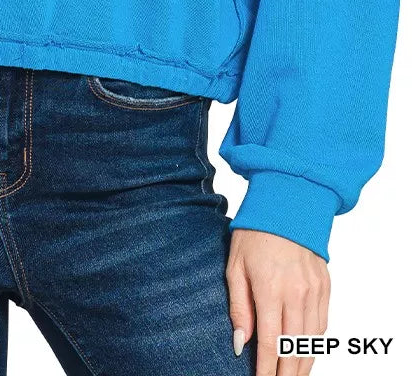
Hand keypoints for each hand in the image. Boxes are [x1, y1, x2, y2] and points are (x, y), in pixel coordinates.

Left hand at [227, 229, 330, 375]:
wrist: (287, 203)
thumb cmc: (255, 232)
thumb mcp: (235, 266)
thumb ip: (239, 307)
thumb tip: (241, 343)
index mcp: (270, 288)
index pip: (271, 342)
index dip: (267, 369)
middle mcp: (297, 293)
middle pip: (295, 348)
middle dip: (286, 373)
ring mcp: (314, 290)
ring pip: (312, 341)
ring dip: (302, 364)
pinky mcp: (325, 286)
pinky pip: (322, 324)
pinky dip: (314, 344)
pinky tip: (305, 354)